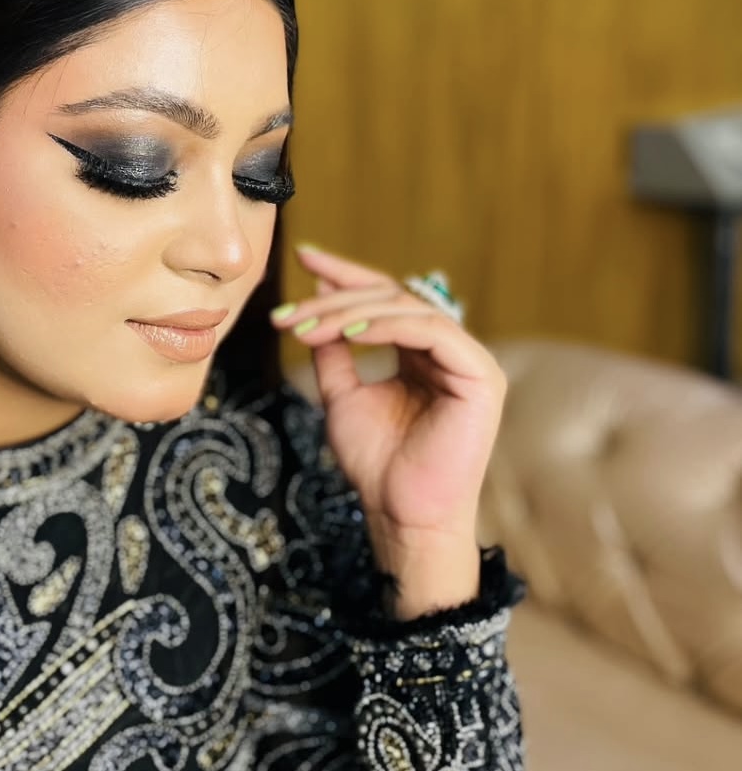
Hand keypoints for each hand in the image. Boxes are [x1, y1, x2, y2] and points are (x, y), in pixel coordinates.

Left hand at [271, 243, 508, 615]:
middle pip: (392, 298)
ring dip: (351, 311)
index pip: (384, 299)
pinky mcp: (482, 375)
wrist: (400, 514)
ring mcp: (469, 361)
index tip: (303, 256)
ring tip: (307, 326)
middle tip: (289, 311)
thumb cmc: (376, 465)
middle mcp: (449, 352)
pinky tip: (347, 334)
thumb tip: (313, 307)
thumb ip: (334, 352)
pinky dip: (385, 326)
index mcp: (422, 355)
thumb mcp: (343, 396)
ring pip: (408, 308)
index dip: (345, 274)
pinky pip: (432, 330)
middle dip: (335, 297)